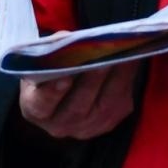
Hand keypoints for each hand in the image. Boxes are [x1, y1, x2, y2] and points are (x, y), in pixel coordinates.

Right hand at [18, 61, 139, 140]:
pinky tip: (131, 60)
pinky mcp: (107, 123)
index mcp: (35, 109)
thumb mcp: (40, 61)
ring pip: (104, 106)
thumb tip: (69, 39)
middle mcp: (59, 125)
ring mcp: (85, 128)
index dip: (52, 92)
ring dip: (116, 79)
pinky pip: (119, 103)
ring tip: (123, 55)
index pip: (42, 104)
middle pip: (78, 106)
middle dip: (92, 81)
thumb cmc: (49, 71)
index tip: (64, 76)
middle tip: (103, 58)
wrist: (62, 92)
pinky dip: (126, 80)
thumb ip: (51, 51)